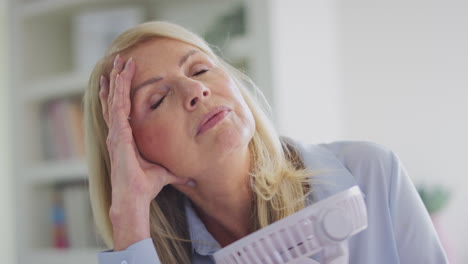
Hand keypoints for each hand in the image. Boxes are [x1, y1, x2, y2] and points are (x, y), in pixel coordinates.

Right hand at [99, 54, 189, 248]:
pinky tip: (116, 78)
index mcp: (126, 138)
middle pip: (115, 100)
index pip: (121, 109)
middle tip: (119, 60)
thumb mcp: (165, 172)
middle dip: (117, 79)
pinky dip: (116, 91)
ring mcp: (116, 133)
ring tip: (118, 61)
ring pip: (114, 99)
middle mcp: (117, 132)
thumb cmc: (146, 186)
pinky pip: (116, 107)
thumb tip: (191, 179)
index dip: (120, 92)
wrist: (135, 198)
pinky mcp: (117, 135)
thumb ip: (176, 172)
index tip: (121, 77)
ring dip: (116, 79)